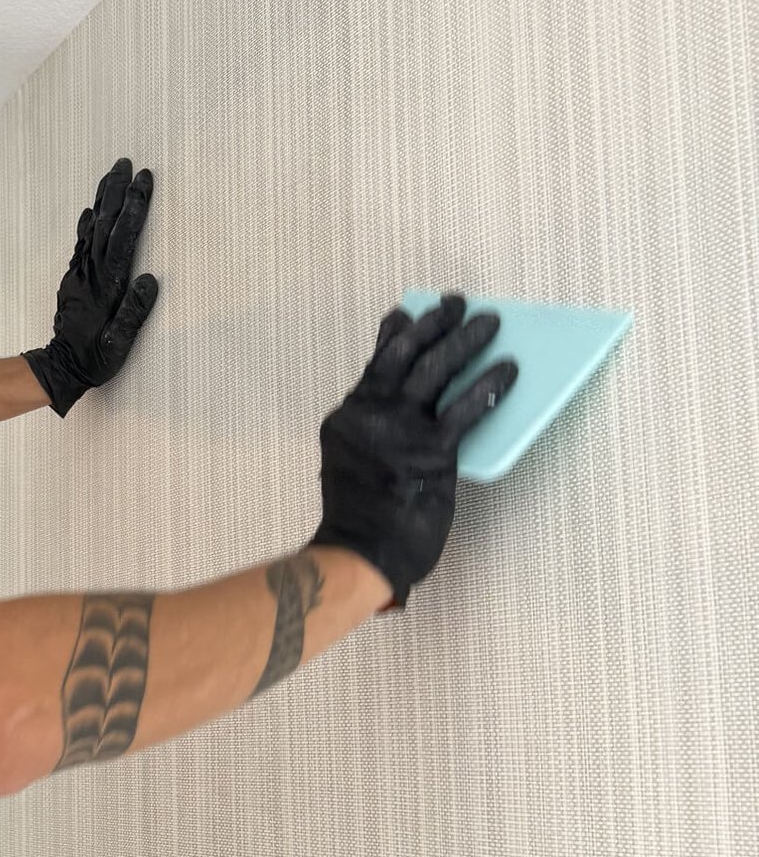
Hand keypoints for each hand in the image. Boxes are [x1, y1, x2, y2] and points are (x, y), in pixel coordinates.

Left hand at [22, 158, 160, 417]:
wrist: (61, 366)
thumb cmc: (97, 357)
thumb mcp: (121, 342)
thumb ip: (135, 311)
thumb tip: (152, 280)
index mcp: (108, 283)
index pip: (124, 236)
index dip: (135, 207)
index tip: (144, 180)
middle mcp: (92, 271)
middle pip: (105, 223)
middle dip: (117, 191)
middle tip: (125, 162)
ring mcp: (81, 272)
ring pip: (92, 227)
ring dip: (102, 200)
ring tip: (112, 175)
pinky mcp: (74, 278)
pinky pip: (81, 242)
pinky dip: (87, 223)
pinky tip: (90, 211)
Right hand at [306, 293, 518, 608]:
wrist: (362, 553)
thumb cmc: (362, 516)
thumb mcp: (355, 461)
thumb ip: (377, 430)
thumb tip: (411, 408)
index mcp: (348, 416)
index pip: (376, 364)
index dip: (394, 334)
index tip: (406, 312)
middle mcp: (370, 413)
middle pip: (405, 355)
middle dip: (433, 324)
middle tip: (455, 304)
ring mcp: (400, 429)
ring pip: (435, 369)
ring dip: (464, 340)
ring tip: (487, 322)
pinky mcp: (432, 450)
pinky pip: (466, 406)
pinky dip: (489, 383)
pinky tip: (508, 368)